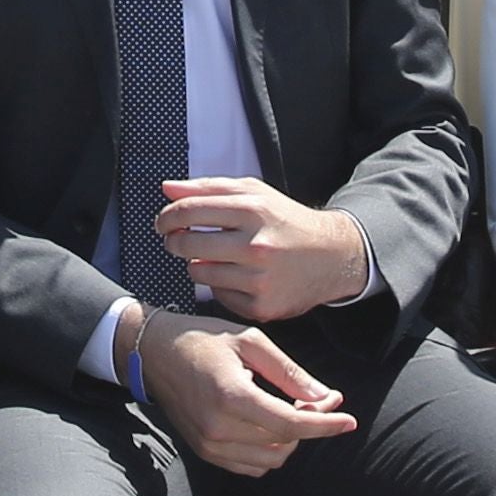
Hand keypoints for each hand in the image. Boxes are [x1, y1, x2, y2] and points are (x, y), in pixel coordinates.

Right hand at [136, 317, 359, 474]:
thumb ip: (290, 373)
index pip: (290, 424)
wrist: (154, 353)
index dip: (325, 425)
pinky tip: (269, 424)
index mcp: (231, 396)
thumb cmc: (203, 340)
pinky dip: (270, 450)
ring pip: (272, 459)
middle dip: (309, 423)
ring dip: (290, 439)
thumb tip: (325, 397)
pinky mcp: (205, 452)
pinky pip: (251, 465)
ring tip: (290, 408)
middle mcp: (218, 427)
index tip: (349, 420)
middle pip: (285, 443)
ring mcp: (209, 445)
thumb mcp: (250, 342)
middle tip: (317, 397)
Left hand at [154, 179, 374, 322]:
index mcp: (253, 210)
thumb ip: (208, 188)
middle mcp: (256, 245)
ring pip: (199, 273)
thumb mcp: (254, 193)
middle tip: (177, 240)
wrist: (332, 257)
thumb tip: (168, 188)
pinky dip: (220, 286)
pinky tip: (236, 276)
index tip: (163, 222)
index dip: (167, 216)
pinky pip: (218, 296)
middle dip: (174, 241)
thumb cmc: (286, 221)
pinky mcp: (261, 306)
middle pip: (187, 244)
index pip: (189, 211)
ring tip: (215, 256)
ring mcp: (259, 279)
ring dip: (197, 264)